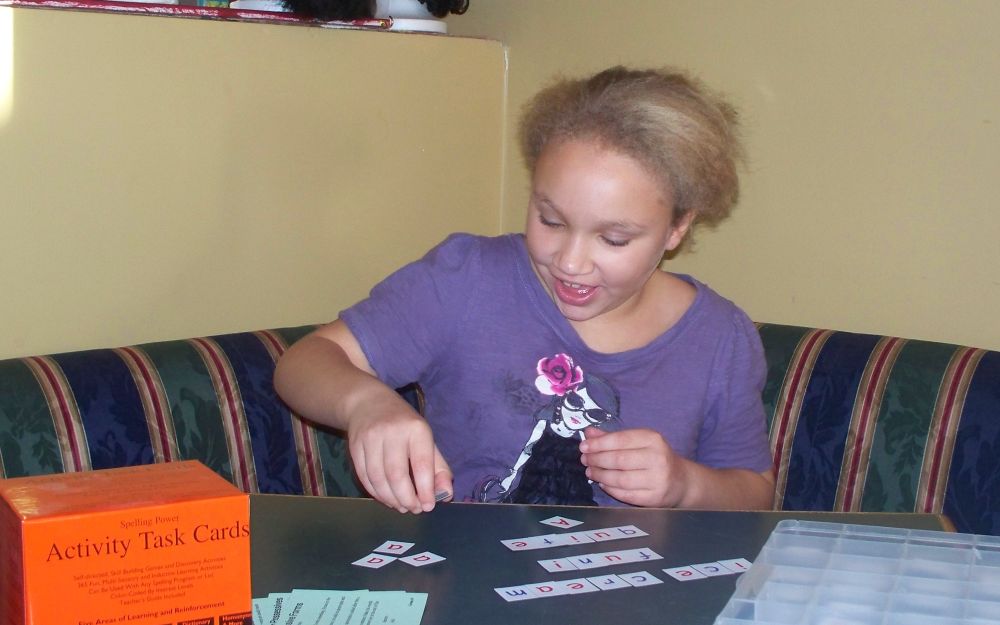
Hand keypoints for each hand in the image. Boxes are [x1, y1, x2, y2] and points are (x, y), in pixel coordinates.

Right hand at [346, 393, 452, 513]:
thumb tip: (446, 495)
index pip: (421, 464)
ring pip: (378, 479)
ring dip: (390, 499)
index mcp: (416, 429)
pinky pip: (364, 476)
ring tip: (400, 506)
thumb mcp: (426, 439)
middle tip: (413, 509)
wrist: (368, 403)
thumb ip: (438, 468)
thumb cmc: (404, 425)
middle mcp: (392, 432)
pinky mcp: (354, 446)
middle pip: (396, 475)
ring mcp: (370, 438)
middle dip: (406, 499)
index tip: (428, 506)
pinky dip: (375, 493)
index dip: (425, 490)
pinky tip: (385, 498)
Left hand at [579, 426, 688, 507]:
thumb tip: (588, 433)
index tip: (584, 446)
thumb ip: (613, 438)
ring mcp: (657, 479)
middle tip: (585, 460)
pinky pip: (626, 494)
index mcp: (653, 439)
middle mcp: (657, 458)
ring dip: (601, 475)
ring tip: (591, 472)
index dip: (599, 444)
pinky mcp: (654, 497)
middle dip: (597, 460)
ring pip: (620, 479)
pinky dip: (611, 489)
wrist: (681, 481)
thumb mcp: (638, 442)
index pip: (620, 440)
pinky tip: (603, 484)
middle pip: (619, 460)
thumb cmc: (654, 457)